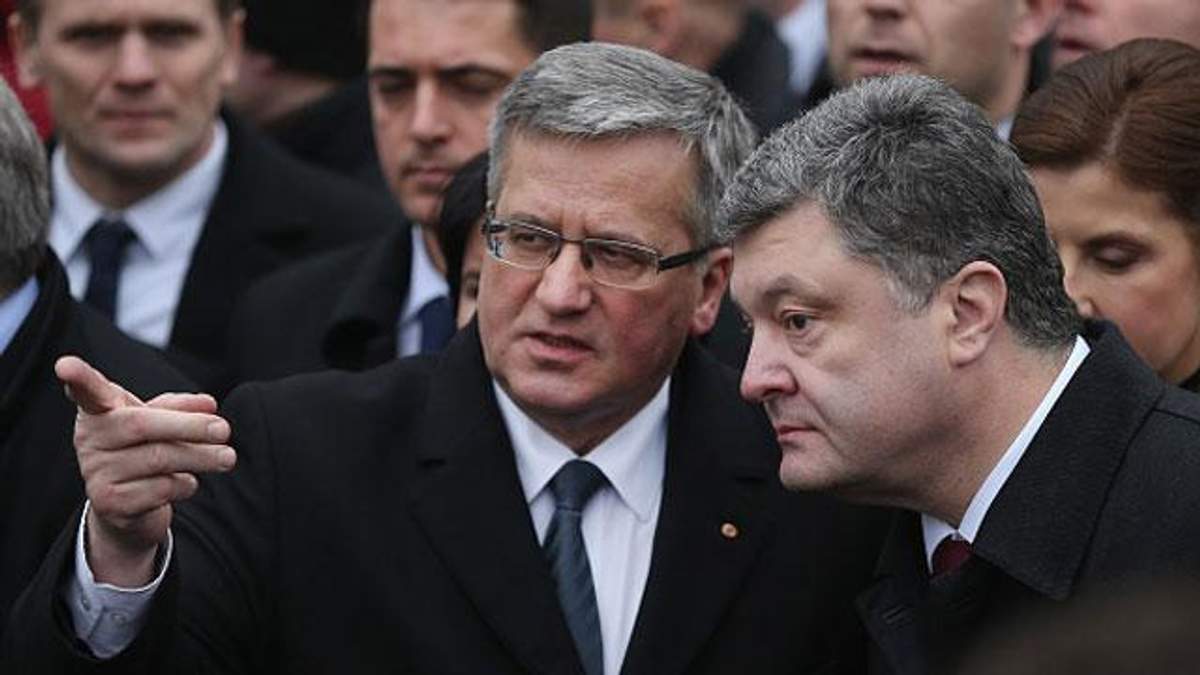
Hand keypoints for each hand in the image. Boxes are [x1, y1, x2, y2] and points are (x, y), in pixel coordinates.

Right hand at [57, 356, 235, 586]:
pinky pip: (161, 489)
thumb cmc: (146, 450)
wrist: (130, 508)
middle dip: (189, 427)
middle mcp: (89, 440)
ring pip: (158, 459)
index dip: (78, 378)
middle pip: (141, 425)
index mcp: (99, 412)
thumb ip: (182, 408)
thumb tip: (209, 405)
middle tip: (225, 430)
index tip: (64, 365)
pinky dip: (185, 484)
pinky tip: (187, 481)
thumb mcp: (161, 422)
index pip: (87, 392)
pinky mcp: (110, 503)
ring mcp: (95, 472)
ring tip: (227, 457)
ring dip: (201, 457)